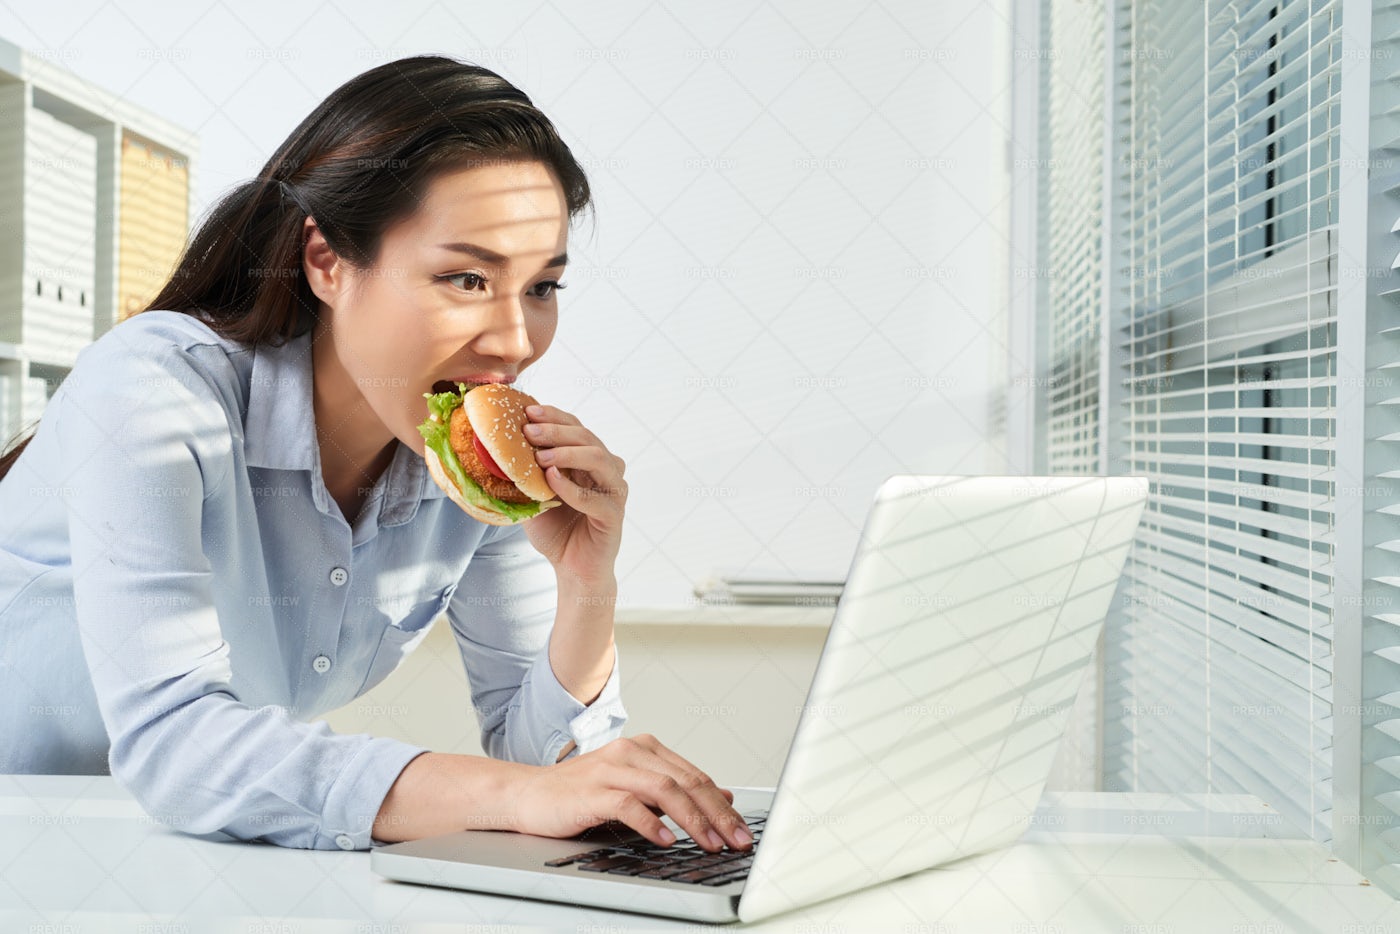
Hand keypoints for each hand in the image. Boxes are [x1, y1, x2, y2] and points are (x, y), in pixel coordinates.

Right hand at [507, 734, 751, 851]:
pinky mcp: (591, 790)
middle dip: (717, 814)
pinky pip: (628, 805)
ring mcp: (611, 769)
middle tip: (737, 839)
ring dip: (692, 820)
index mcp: (645, 749)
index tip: (743, 830)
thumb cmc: (580, 794)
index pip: (695, 777)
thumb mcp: (634, 788)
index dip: (723, 805)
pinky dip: (651, 823)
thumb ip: (674, 790)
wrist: (528, 794)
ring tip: (710, 842)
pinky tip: (666, 840)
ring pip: (664, 790)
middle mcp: (632, 753)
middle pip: (686, 782)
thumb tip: (722, 796)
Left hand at [520, 403, 625, 587]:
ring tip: (540, 457)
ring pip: (598, 458)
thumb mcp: (533, 495)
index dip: (553, 416)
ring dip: (567, 453)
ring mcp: (614, 491)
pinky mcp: (614, 515)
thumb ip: (524, 473)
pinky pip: (596, 497)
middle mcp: (607, 470)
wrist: (573, 569)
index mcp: (590, 460)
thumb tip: (491, 449)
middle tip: (528, 431)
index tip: (527, 411)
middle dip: (556, 431)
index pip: (576, 427)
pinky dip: (573, 487)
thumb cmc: (556, 530)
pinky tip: (552, 480)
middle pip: (587, 437)